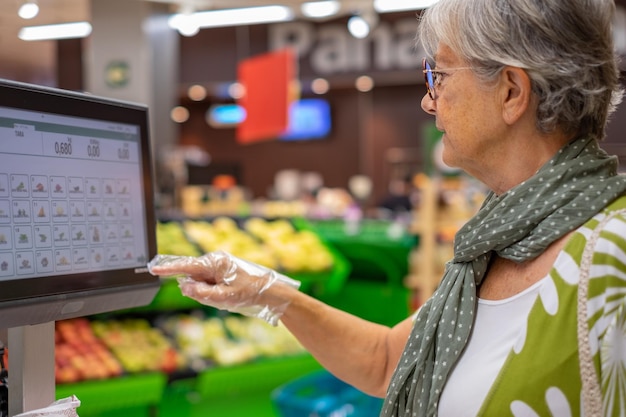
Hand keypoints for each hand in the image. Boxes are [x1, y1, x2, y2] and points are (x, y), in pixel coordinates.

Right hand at [147, 251, 299, 324]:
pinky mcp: (222, 272)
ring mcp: (219, 266)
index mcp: (215, 262)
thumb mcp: (224, 297)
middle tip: (216, 296)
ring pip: (200, 281)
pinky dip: (212, 292)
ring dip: (206, 291)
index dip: (169, 269)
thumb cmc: (250, 293)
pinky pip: (208, 283)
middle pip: (193, 275)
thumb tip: (184, 286)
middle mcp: (215, 260)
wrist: (271, 293)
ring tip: (227, 296)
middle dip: (197, 288)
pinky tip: (227, 295)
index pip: (186, 266)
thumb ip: (201, 293)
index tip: (153, 269)